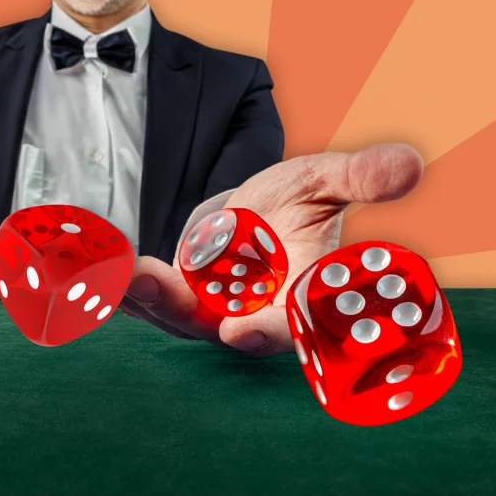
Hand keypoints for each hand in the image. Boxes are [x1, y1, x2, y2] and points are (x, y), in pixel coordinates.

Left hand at [120, 143, 423, 354]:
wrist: (259, 211)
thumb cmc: (299, 199)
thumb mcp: (327, 179)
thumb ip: (362, 177)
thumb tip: (410, 164)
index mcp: (298, 295)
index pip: (289, 322)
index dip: (268, 330)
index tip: (240, 331)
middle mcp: (252, 312)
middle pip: (218, 323)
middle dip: (182, 309)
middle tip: (147, 284)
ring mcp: (210, 309)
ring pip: (174, 312)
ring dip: (138, 295)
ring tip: (107, 270)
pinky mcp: (174, 298)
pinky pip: (144, 296)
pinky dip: (114, 282)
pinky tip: (85, 264)